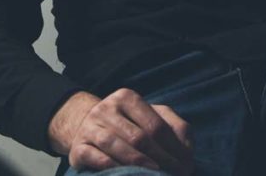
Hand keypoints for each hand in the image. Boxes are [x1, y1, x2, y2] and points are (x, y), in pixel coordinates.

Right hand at [64, 87, 194, 174]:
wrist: (86, 127)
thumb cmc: (127, 124)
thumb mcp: (151, 117)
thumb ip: (174, 126)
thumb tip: (187, 149)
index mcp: (126, 97)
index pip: (156, 125)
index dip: (174, 148)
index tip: (187, 165)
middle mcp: (106, 108)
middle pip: (139, 137)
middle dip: (162, 160)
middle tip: (177, 174)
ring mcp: (90, 127)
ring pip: (118, 147)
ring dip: (141, 165)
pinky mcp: (78, 148)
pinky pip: (97, 159)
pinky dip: (114, 168)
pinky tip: (128, 175)